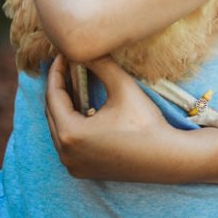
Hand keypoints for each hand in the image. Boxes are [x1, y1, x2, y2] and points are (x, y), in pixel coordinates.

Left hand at [45, 54, 169, 180]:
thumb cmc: (144, 123)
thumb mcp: (122, 86)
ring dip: (64, 106)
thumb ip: (100, 64)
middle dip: (59, 88)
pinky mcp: (83, 170)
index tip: (63, 54)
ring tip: (75, 83)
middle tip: (68, 65)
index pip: (53, 96)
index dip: (57, 72)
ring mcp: (73, 165)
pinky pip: (68, 143)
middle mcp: (65, 152)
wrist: (165, 158)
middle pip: (52, 113)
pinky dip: (71, 124)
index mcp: (70, 133)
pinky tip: (83, 109)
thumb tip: (85, 47)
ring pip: (58, 129)